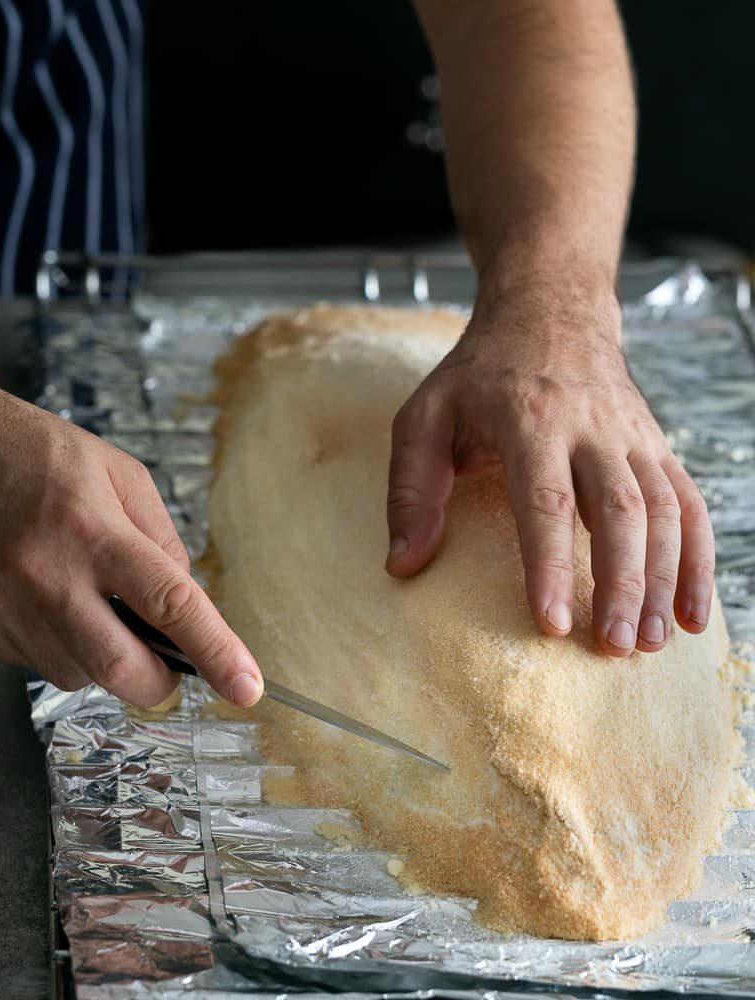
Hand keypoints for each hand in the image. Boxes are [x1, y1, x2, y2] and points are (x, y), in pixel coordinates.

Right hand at [0, 366, 262, 706]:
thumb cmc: (33, 450)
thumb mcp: (118, 473)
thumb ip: (161, 538)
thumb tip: (186, 598)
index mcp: (93, 530)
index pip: (171, 604)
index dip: (217, 653)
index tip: (246, 688)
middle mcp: (46, 575)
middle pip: (122, 670)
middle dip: (161, 683)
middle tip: (172, 664)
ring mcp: (3, 606)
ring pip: (78, 676)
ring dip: (107, 660)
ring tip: (96, 607)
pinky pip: (35, 664)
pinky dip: (63, 648)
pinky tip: (55, 604)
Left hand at [385, 278, 714, 656]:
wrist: (550, 311)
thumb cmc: (480, 374)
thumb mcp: (425, 414)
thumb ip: (411, 488)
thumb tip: (403, 563)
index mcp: (529, 418)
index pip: (545, 500)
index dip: (551, 564)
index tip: (552, 622)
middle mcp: (591, 427)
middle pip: (619, 510)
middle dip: (622, 583)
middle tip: (615, 646)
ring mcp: (632, 436)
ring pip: (662, 510)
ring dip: (664, 579)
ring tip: (651, 641)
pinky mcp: (656, 446)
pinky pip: (688, 503)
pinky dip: (699, 559)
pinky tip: (693, 613)